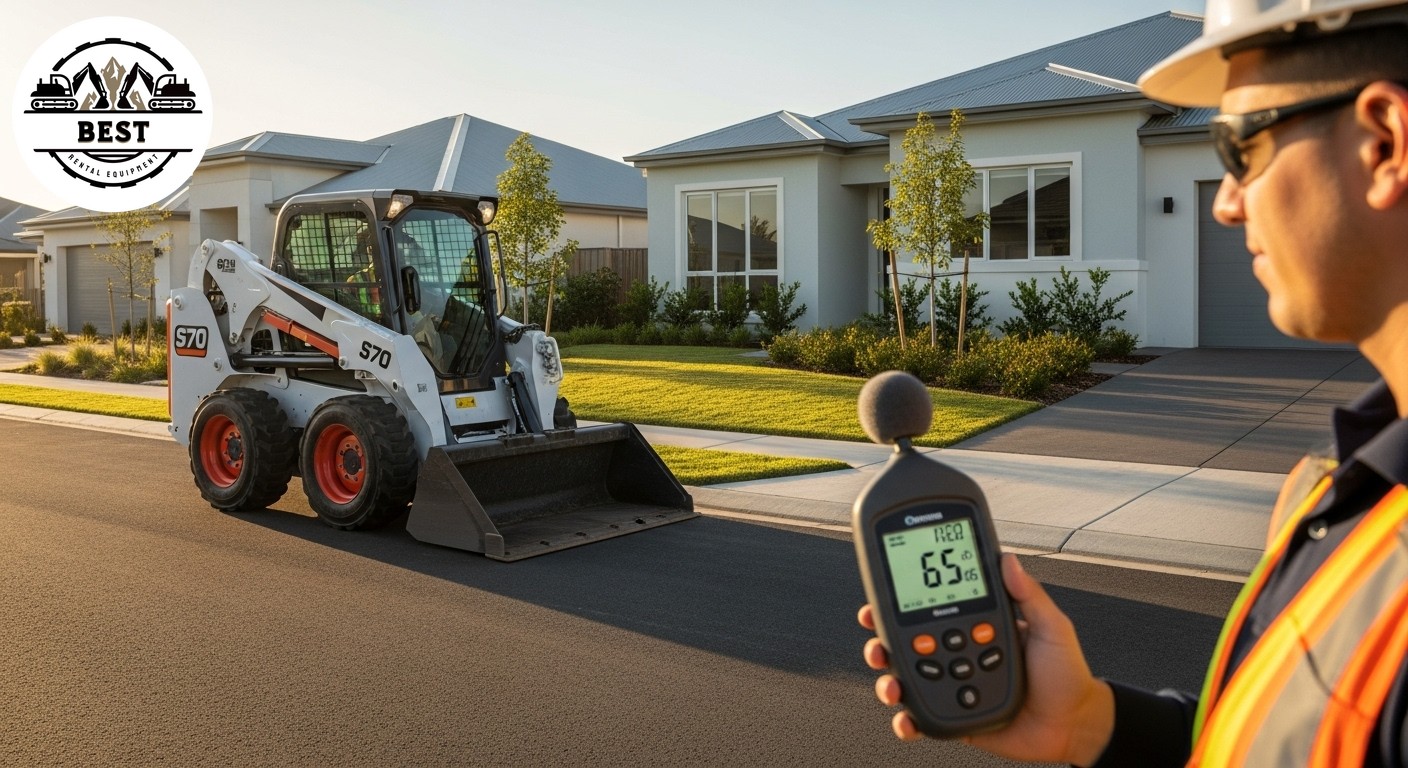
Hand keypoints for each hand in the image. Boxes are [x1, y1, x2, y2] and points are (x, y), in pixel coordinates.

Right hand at [859, 553, 1114, 766]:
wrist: (1074, 724)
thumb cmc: (1066, 674)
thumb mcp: (1051, 627)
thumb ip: (1029, 595)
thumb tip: (1008, 559)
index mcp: (974, 626)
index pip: (930, 610)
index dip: (902, 603)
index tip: (881, 597)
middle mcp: (957, 653)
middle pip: (907, 645)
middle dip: (882, 642)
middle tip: (877, 643)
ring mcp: (953, 685)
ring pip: (908, 681)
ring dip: (888, 681)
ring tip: (892, 685)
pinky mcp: (955, 717)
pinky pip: (923, 720)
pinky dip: (907, 722)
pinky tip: (906, 720)